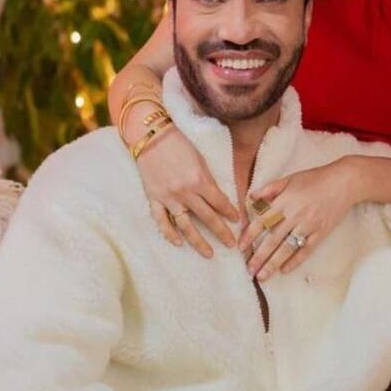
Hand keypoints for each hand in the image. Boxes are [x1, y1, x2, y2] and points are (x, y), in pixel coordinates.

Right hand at [136, 125, 240, 257]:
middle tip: (231, 245)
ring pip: (186, 225)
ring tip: (209, 253)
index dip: (230, 213)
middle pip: (207, 217)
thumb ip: (208, 180)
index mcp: (200, 180)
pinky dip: (169, 233)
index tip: (238, 222)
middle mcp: (185, 192)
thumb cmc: (179, 145)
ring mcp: (168, 197)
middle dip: (221, 232)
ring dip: (198, 241)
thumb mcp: (200, 160)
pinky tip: (178, 243)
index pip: (220, 202)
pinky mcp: (154, 199)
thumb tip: (218, 199)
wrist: (151, 137)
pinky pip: (161, 220)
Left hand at [239, 159, 357, 280]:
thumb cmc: (315, 178)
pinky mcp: (321, 232)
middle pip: (273, 239)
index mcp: (285, 201)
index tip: (240, 247)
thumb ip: (270, 189)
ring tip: (263, 276)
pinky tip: (285, 270)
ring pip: (288, 248)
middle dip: (260, 256)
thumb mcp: (290, 178)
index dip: (250, 235)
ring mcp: (308, 225)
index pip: (262, 220)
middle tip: (249, 270)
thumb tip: (251, 197)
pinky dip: (295, 261)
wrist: (343, 182)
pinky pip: (306, 250)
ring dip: (274, 263)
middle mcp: (295, 215)